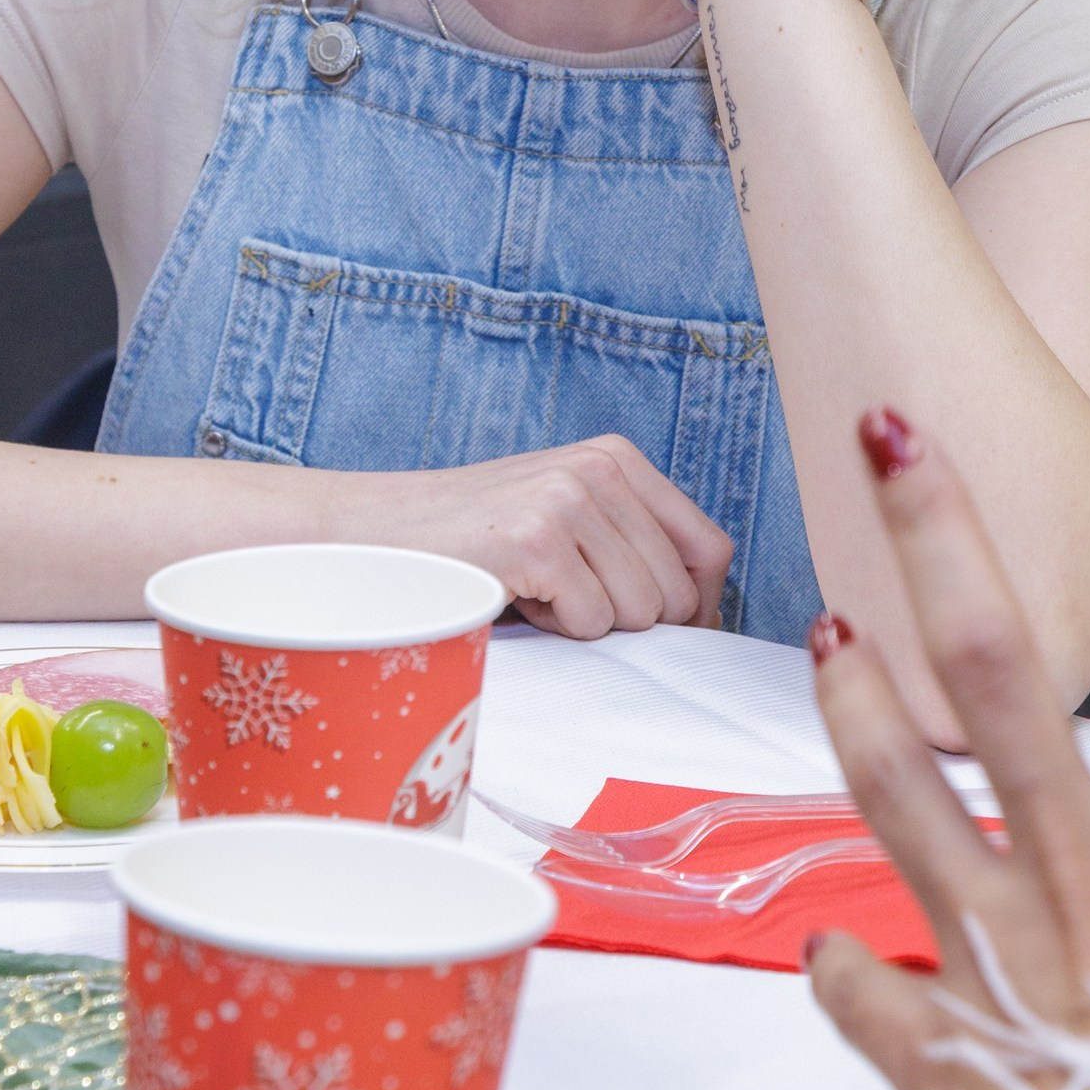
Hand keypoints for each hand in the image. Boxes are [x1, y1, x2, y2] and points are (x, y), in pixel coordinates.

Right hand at [342, 436, 731, 640]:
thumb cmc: (478, 541)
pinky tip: (516, 596)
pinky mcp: (538, 539)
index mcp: (618, 458)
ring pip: (640, 614)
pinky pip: (591, 623)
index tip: (661, 630)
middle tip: (566, 598)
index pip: (711, 549)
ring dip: (588, 623)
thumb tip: (706, 615)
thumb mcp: (569, 518)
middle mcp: (601, 468)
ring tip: (537, 590)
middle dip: (629, 620)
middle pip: (680, 593)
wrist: (379, 533)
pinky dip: (555, 630)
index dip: (698, 607)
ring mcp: (570, 499)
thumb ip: (635, 543)